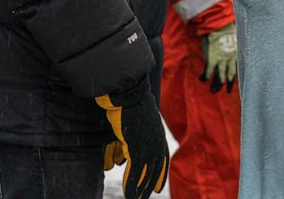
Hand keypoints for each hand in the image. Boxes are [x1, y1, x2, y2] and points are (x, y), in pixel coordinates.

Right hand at [96, 80, 168, 198]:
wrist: (129, 95)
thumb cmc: (129, 106)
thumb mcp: (136, 124)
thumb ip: (132, 139)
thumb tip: (121, 155)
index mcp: (158, 135)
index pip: (162, 159)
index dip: (160, 174)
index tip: (157, 187)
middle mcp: (156, 142)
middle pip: (155, 169)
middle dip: (150, 185)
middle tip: (145, 198)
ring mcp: (148, 145)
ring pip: (146, 174)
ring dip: (141, 189)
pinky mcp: (136, 147)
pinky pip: (136, 172)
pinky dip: (132, 185)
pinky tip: (130, 195)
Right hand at [201, 23, 237, 93]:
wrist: (219, 24)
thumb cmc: (228, 27)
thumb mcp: (236, 36)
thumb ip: (235, 42)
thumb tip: (236, 42)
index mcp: (237, 53)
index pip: (238, 68)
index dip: (237, 76)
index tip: (236, 82)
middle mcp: (231, 59)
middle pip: (231, 75)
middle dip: (228, 85)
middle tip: (228, 92)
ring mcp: (221, 60)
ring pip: (221, 76)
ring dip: (217, 85)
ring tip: (214, 91)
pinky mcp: (212, 59)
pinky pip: (208, 72)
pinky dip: (205, 76)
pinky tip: (202, 79)